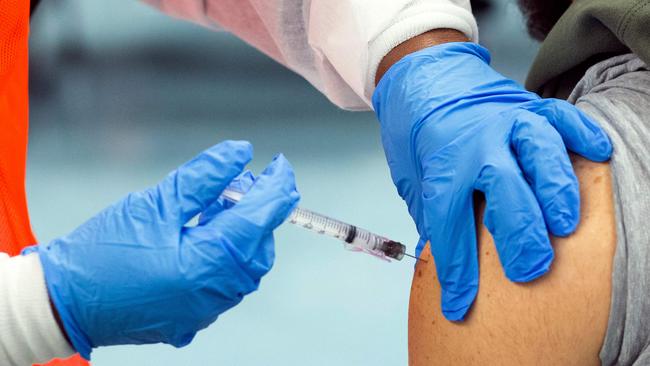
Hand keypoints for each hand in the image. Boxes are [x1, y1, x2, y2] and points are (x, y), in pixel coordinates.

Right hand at [29, 141, 299, 358]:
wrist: (63, 300)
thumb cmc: (102, 250)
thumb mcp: (155, 202)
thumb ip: (205, 176)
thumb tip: (241, 152)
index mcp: (209, 263)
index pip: (261, 218)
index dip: (277, 187)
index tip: (281, 165)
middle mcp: (215, 293)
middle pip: (259, 244)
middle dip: (257, 209)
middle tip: (236, 183)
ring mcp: (205, 310)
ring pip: (245, 266)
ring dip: (240, 232)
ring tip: (214, 207)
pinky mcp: (192, 317)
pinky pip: (224, 282)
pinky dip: (223, 254)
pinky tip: (202, 236)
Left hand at [373, 42, 611, 320]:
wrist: (421, 78)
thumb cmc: (417, 135)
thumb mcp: (413, 179)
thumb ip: (431, 213)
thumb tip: (446, 256)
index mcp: (441, 164)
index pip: (448, 224)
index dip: (456, 269)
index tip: (460, 304)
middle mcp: (477, 141)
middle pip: (504, 189)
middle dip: (520, 233)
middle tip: (529, 269)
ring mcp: (506, 121)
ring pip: (540, 151)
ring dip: (557, 190)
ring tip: (565, 224)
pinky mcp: (528, 105)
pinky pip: (562, 116)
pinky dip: (583, 134)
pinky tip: (597, 153)